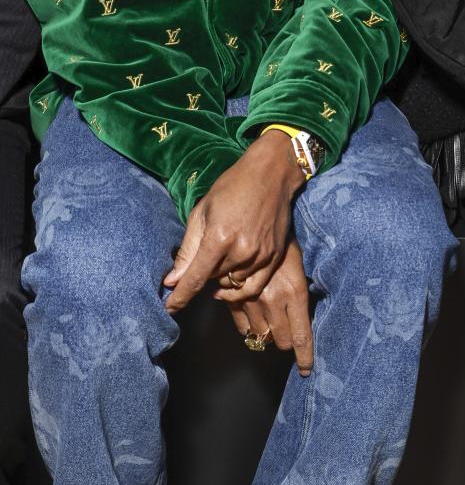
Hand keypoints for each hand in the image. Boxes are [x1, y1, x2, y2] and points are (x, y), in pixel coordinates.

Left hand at [164, 130, 304, 312]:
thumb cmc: (232, 187)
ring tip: (221, 258)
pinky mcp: (275, 257)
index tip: (169, 309)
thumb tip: (172, 281)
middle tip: (203, 258)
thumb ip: (187, 250)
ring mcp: (261, 256)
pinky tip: (232, 276)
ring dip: (221, 278)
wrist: (271, 174)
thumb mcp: (202, 213)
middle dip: (202, 276)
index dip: (180, 297)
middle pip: (212, 281)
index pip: (195, 279)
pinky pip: (253, 285)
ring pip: (232, 284)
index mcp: (219, 237)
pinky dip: (240, 286)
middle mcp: (241, 251)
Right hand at [217, 237, 312, 375]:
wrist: (255, 221)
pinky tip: (253, 322)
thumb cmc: (285, 243)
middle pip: (279, 340)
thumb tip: (301, 323)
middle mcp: (274, 300)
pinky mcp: (233, 297)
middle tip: (287, 338)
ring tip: (271, 327)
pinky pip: (241, 326)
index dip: (304, 357)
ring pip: (259, 335)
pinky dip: (248, 328)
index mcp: (295, 293)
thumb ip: (300, 298)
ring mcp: (252, 300)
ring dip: (266, 335)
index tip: (306, 371)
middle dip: (284, 342)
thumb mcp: (300, 268)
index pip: (301, 336)